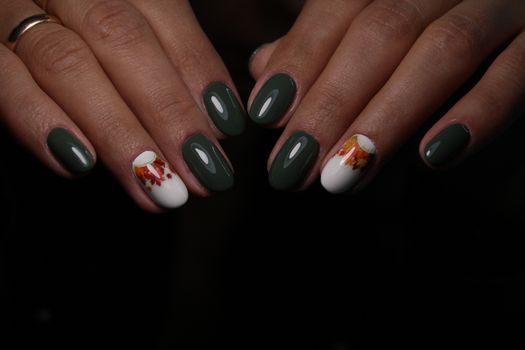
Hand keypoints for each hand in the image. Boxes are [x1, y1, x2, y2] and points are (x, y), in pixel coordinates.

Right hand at [0, 0, 245, 211]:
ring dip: (118, 131)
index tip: (228, 126)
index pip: (163, 15)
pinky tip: (79, 164)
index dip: (199, 69)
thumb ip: (165, 62)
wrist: (13, 23)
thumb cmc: (81, 41)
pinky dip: (41, 121)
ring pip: (67, 63)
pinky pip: (2, 79)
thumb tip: (216, 122)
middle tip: (204, 172)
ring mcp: (12, 11)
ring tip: (158, 184)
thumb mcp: (122, 36)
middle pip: (121, 39)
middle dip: (168, 111)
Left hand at [249, 0, 524, 192]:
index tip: (267, 116)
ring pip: (443, 49)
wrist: (503, 26)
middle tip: (293, 166)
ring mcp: (502, 2)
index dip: (301, 59)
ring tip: (343, 176)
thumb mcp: (369, 27)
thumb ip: (319, 43)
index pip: (339, 7)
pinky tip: (432, 156)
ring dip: (387, 117)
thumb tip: (263, 68)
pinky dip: (476, 114)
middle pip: (382, 31)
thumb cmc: (426, 31)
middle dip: (332, 103)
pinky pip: (517, 73)